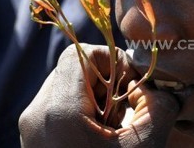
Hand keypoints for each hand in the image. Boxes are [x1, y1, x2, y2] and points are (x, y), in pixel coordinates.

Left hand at [19, 44, 179, 147]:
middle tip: (125, 108)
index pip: (80, 55)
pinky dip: (86, 108)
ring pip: (69, 84)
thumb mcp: (145, 145)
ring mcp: (33, 124)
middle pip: (75, 69)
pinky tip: (101, 133)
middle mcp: (38, 113)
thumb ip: (160, 105)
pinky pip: (62, 102)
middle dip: (107, 81)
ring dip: (98, 95)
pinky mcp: (37, 133)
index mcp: (59, 112)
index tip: (130, 83)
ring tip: (113, 124)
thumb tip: (159, 85)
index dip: (111, 60)